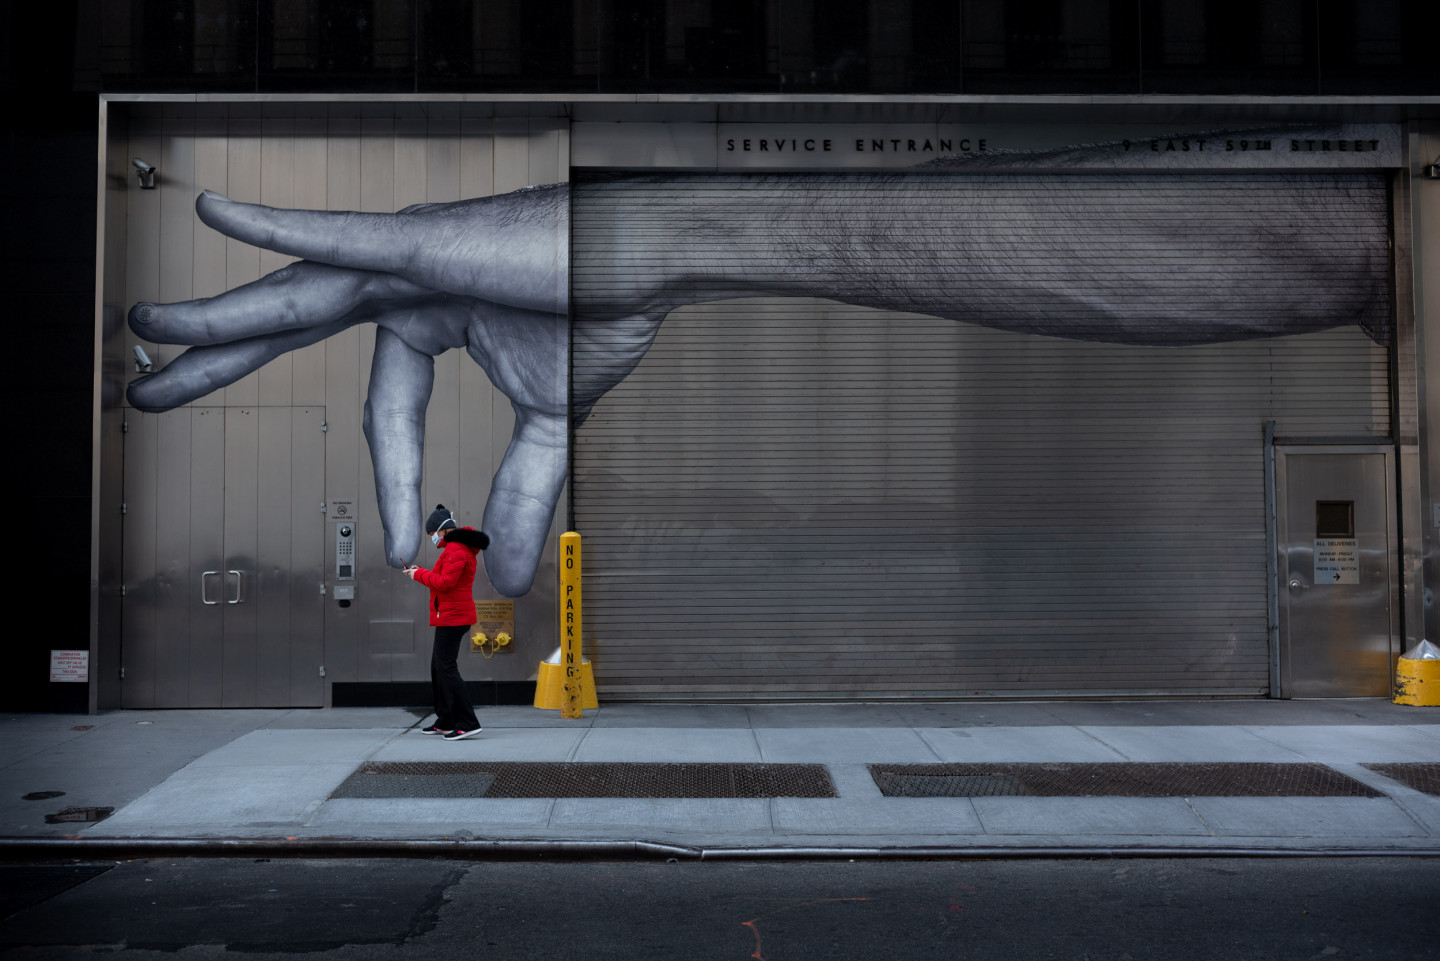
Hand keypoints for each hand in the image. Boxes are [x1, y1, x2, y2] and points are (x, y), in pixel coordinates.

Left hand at [127, 189, 572, 597]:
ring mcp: (405, 258)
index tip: (403, 548)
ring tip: (149, 332)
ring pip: (293, 292)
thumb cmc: (605, 314)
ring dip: (219, 316)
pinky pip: (337, 237)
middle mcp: (405, 286)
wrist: (648, 262)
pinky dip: (276, 228)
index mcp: (434, 321)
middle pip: (293, 328)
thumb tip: (507, 570)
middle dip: (221, 362)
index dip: (394, 481)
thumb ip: (518, 491)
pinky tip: (215, 214)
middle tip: (153, 391)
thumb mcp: (549, 423)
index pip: (388, 411)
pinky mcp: (419, 241)